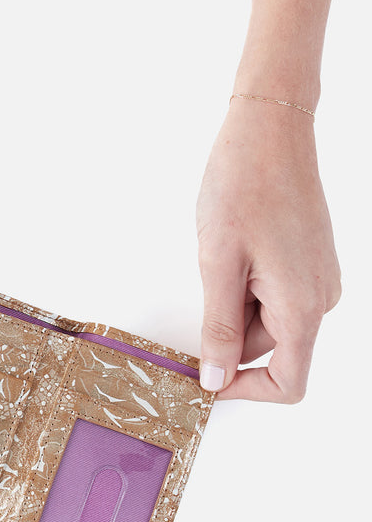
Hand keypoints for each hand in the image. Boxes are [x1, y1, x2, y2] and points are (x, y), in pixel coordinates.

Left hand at [196, 97, 340, 402]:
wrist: (270, 131)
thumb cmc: (244, 187)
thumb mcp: (218, 266)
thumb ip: (218, 329)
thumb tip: (215, 379)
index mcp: (302, 306)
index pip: (288, 382)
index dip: (244, 390)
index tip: (205, 377)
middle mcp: (319, 298)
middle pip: (269, 351)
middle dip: (226, 336)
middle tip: (200, 288)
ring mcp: (315, 280)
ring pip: (265, 324)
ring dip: (231, 309)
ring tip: (218, 260)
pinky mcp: (306, 265)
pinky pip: (272, 299)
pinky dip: (243, 291)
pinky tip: (231, 254)